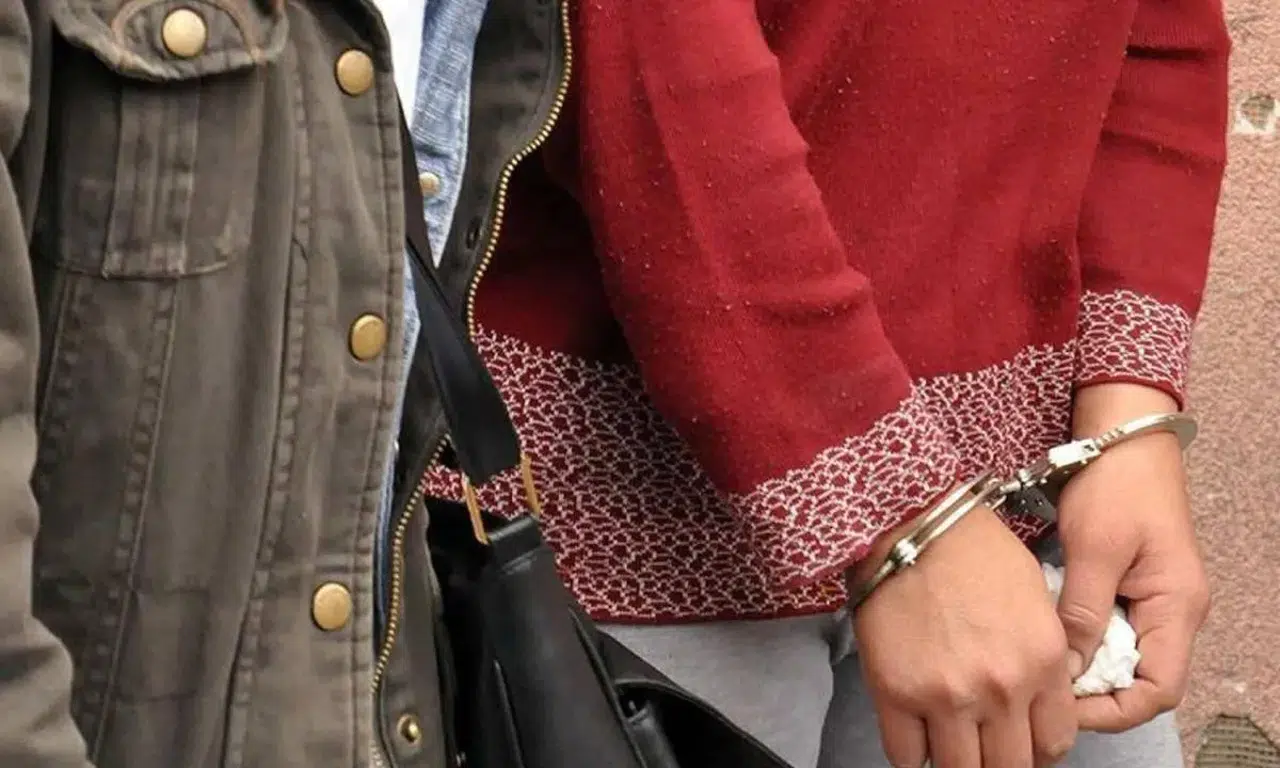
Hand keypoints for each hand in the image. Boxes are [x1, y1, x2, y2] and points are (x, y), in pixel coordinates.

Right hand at [851, 504, 1077, 767]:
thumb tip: (1038, 704)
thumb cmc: (975, 551)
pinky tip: (917, 737)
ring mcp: (945, 696)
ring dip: (959, 763)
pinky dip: (913, 755)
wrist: (912, 524)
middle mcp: (1000, 688)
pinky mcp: (896, 693)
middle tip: (987, 746)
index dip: (1038, 750)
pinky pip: (905, 755)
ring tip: (951, 743)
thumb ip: (1046, 659)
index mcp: (1043, 662)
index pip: (1054, 744)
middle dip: (1001, 762)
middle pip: (1010, 767)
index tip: (1021, 741)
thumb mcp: (1038, 600)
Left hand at [1056, 383, 1210, 731]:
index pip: (1158, 690)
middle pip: (1137, 680)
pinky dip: (1077, 637)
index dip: (1111, 710)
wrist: (1123, 438)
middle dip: (1090, 693)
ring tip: (1035, 666)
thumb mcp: (1094, 548)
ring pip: (1119, 657)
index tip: (1062, 708)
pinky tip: (1042, 633)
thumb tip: (1064, 669)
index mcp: (1176, 608)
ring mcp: (1151, 600)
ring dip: (1080, 664)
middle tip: (1038, 690)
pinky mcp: (1128, 586)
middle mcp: (1171, 613)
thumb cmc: (1116, 485)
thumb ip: (1081, 612)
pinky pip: (1107, 629)